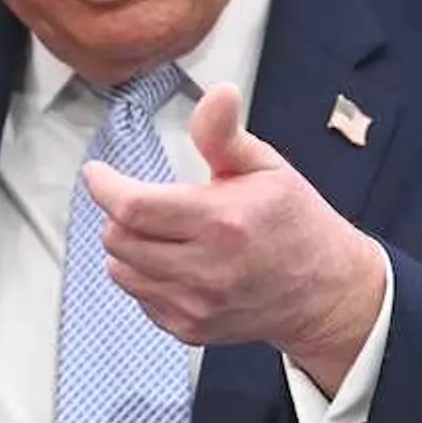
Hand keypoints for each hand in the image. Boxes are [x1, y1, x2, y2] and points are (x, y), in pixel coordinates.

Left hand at [83, 84, 386, 390]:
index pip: (134, 207)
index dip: (105, 188)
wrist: (324, 291)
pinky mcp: (191, 329)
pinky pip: (141, 299)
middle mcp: (206, 269)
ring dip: (128, 247)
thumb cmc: (295, 223)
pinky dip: (145, 277)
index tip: (97, 174)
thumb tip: (219, 93)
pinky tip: (175, 263)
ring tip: (160, 232)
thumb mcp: (267, 167)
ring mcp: (197, 305)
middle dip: (119, 214)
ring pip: (122, 271)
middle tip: (142, 201)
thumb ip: (226, 135)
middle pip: (119, 239)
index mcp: (223, 221)